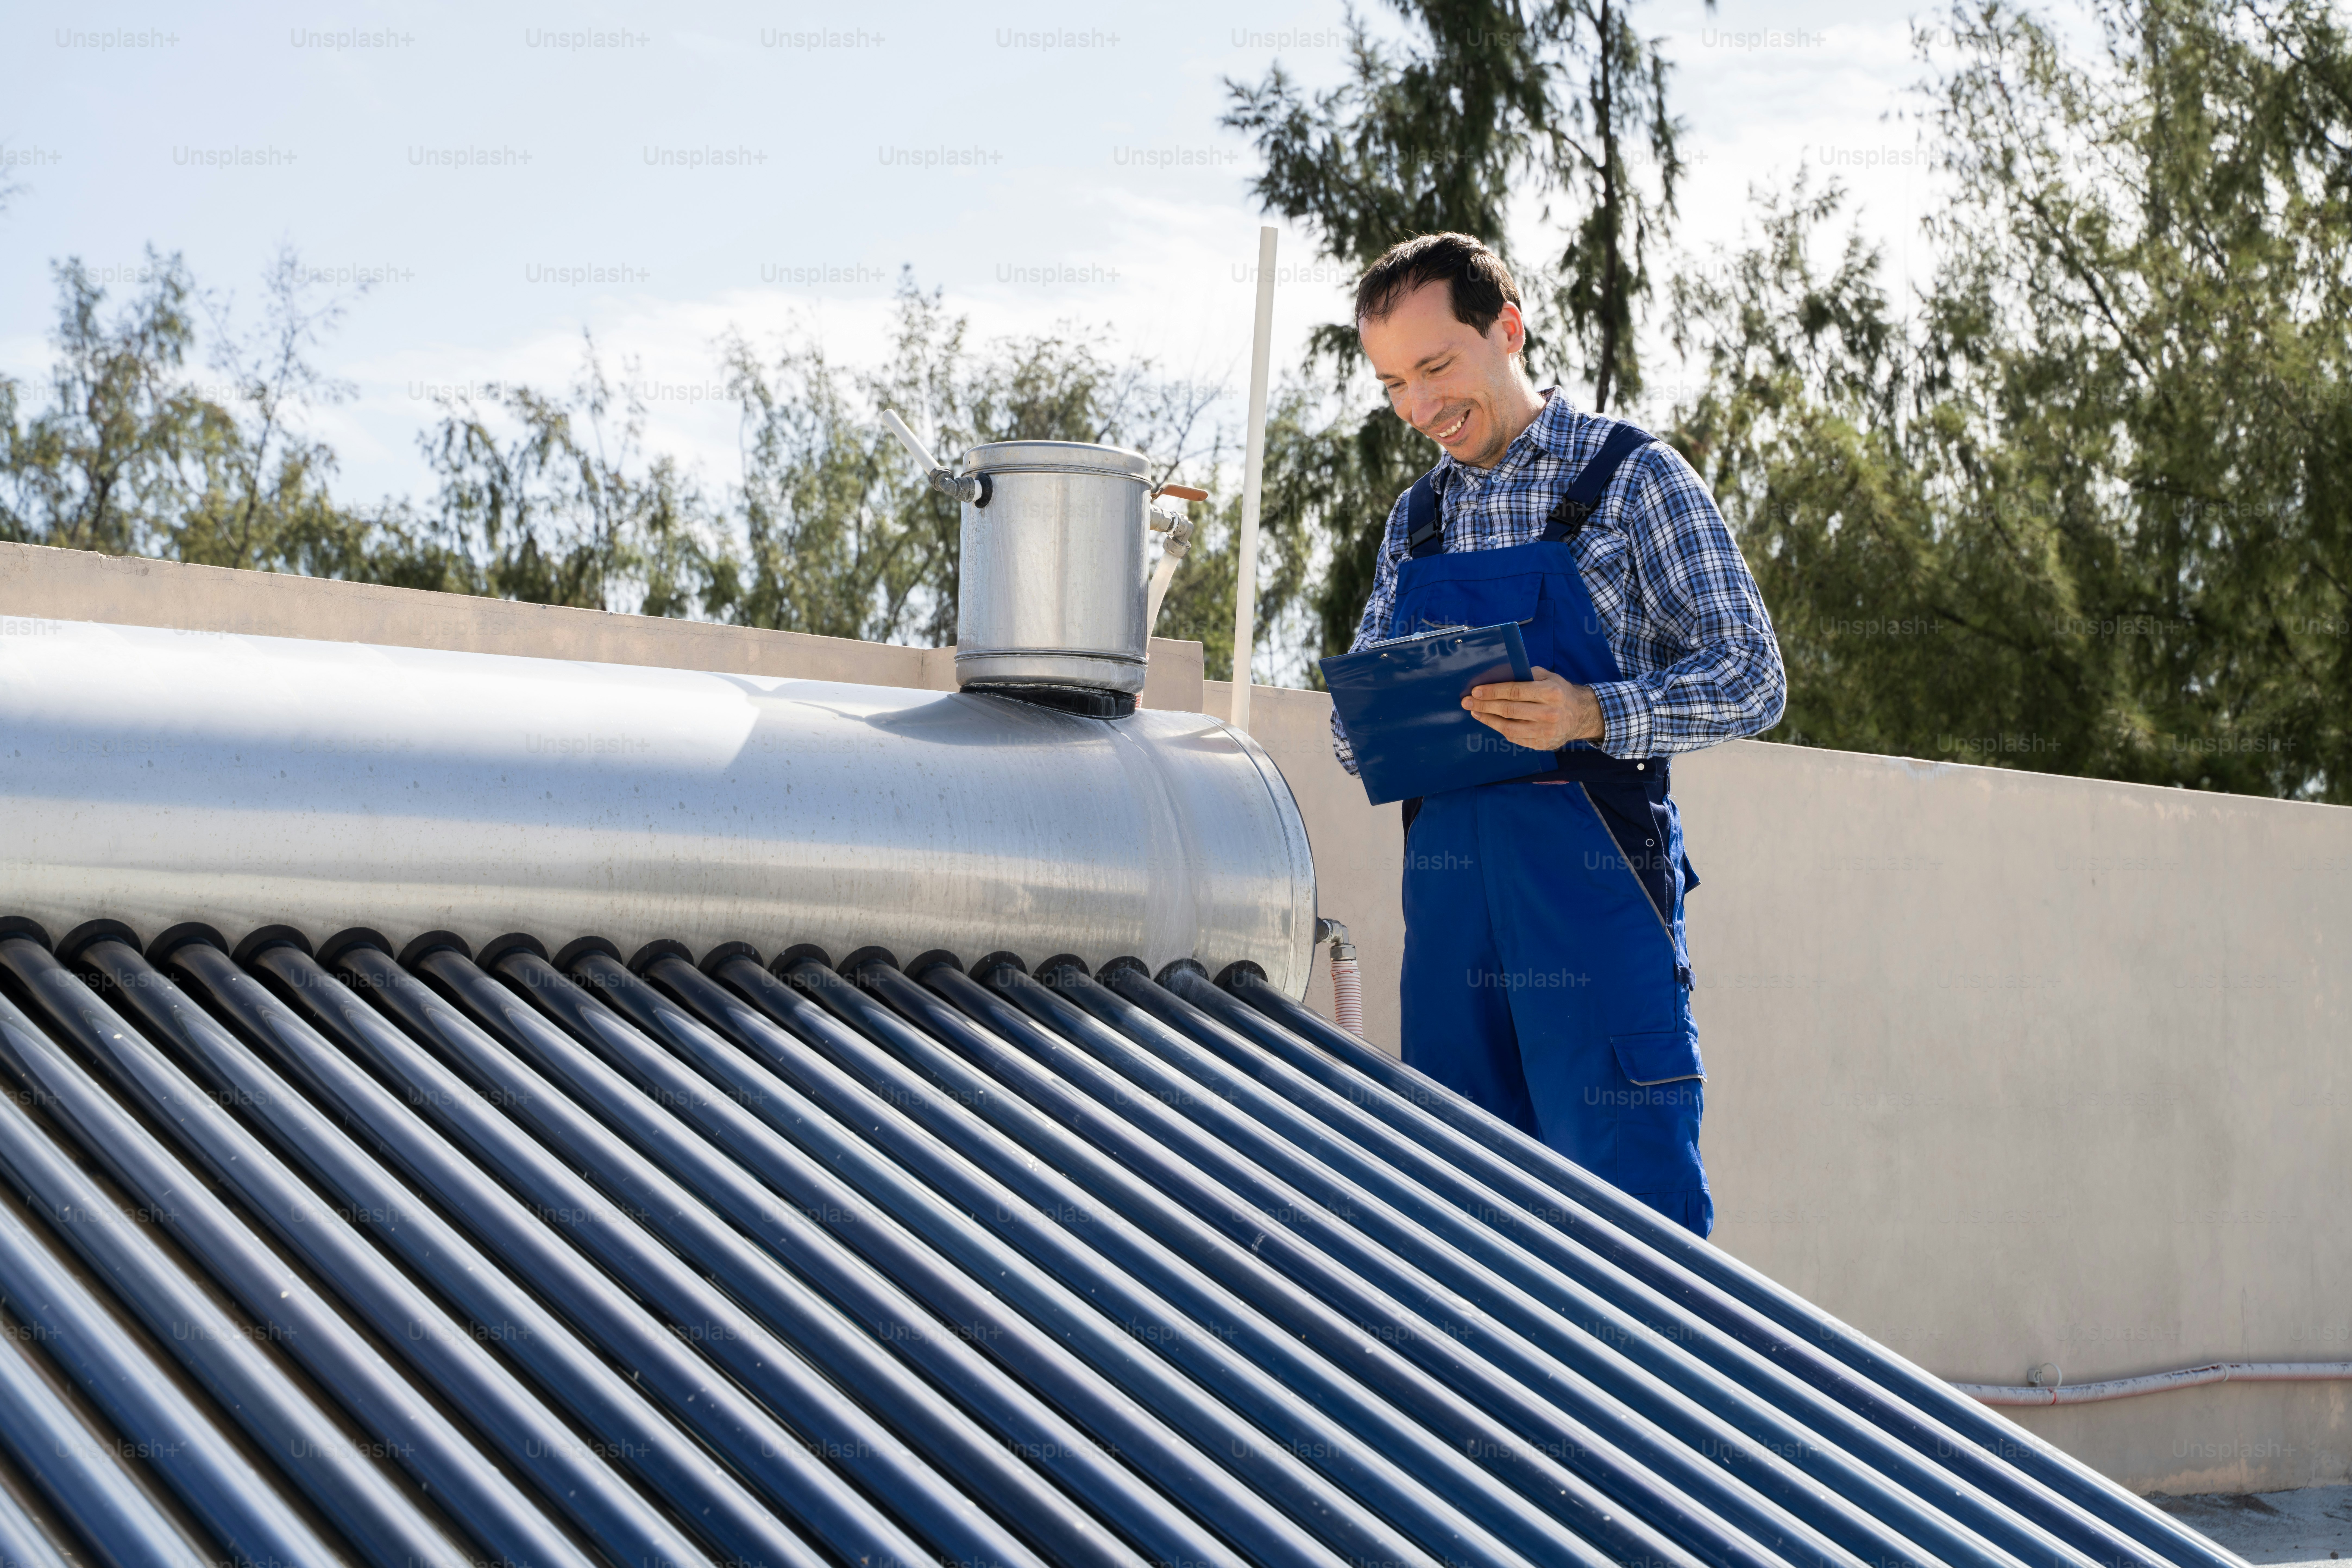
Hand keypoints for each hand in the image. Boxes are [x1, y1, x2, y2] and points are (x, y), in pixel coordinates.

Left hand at [1463, 666, 1603, 750]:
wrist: (1581, 715)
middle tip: (1467, 702)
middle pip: (1509, 710)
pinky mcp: (1543, 744)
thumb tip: (1496, 677)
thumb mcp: (1547, 676)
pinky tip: (1490, 721)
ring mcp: (1546, 732)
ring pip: (1509, 728)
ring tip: (1475, 712)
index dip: (1493, 692)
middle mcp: (1549, 713)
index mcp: (1550, 692)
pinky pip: (1516, 739)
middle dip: (1484, 705)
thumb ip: (1525, 675)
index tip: (1475, 691)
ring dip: (1488, 720)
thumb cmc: (1559, 691)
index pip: (1515, 691)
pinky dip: (1500, 730)